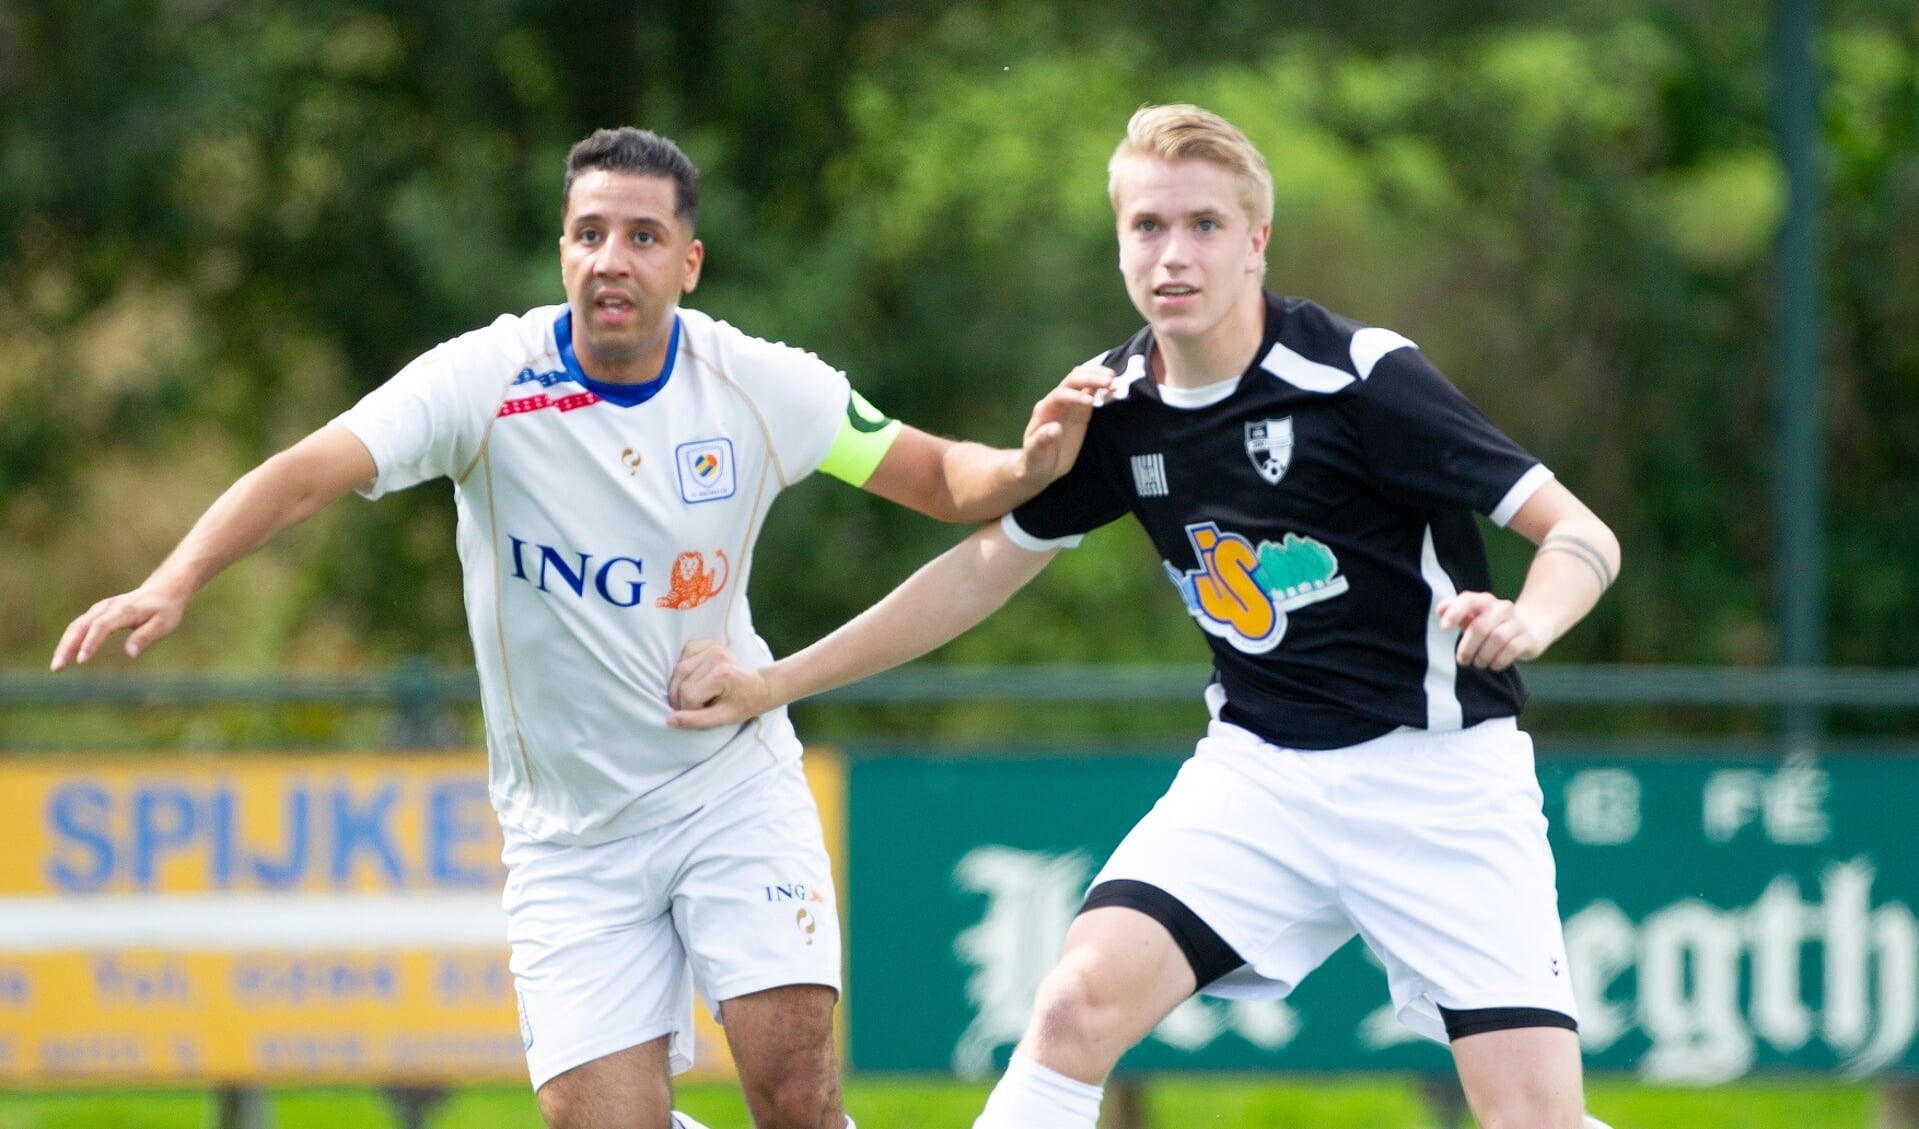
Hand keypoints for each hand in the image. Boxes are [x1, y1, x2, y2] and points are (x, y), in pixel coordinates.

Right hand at [50, 584, 187, 670]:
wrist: (162, 591)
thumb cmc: (164, 610)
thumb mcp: (163, 623)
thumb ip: (146, 636)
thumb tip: (130, 653)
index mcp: (124, 610)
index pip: (102, 626)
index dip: (91, 642)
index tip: (82, 660)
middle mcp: (107, 608)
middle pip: (81, 626)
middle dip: (67, 647)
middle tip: (57, 667)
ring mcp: (100, 609)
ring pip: (76, 626)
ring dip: (64, 646)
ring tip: (56, 667)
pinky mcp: (97, 614)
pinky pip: (78, 627)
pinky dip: (69, 641)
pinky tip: (64, 656)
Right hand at [667, 638, 773, 728]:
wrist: (760, 686)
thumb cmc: (744, 703)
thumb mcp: (723, 718)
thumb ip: (696, 720)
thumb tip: (670, 720)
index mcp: (722, 673)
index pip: (689, 696)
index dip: (692, 710)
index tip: (706, 712)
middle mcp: (715, 655)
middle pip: (681, 683)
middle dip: (685, 700)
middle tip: (701, 705)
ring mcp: (711, 646)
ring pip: (679, 671)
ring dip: (681, 687)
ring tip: (698, 694)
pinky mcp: (705, 643)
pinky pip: (682, 657)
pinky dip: (683, 672)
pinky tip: (694, 680)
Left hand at [1017, 364, 1113, 483]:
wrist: (1040, 466)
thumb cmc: (1035, 461)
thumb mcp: (1034, 455)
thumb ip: (1041, 441)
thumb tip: (1054, 428)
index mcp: (1044, 410)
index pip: (1059, 395)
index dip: (1075, 396)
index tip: (1090, 402)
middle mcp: (1057, 402)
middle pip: (1073, 381)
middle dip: (1091, 378)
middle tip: (1110, 382)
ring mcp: (1069, 404)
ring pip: (1083, 381)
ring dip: (1098, 377)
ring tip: (1115, 381)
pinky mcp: (1081, 410)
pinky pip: (1091, 392)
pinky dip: (1103, 388)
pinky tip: (1115, 388)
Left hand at [1435, 591, 1546, 670]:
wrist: (1533, 625)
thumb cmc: (1494, 623)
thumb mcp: (1475, 617)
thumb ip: (1457, 613)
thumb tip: (1440, 611)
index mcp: (1485, 601)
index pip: (1468, 600)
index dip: (1454, 612)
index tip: (1443, 628)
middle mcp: (1502, 608)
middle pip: (1480, 627)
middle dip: (1467, 647)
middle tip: (1462, 660)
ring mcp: (1517, 622)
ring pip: (1496, 638)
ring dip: (1483, 655)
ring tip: (1479, 663)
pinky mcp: (1528, 637)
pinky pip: (1511, 649)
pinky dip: (1499, 660)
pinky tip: (1493, 666)